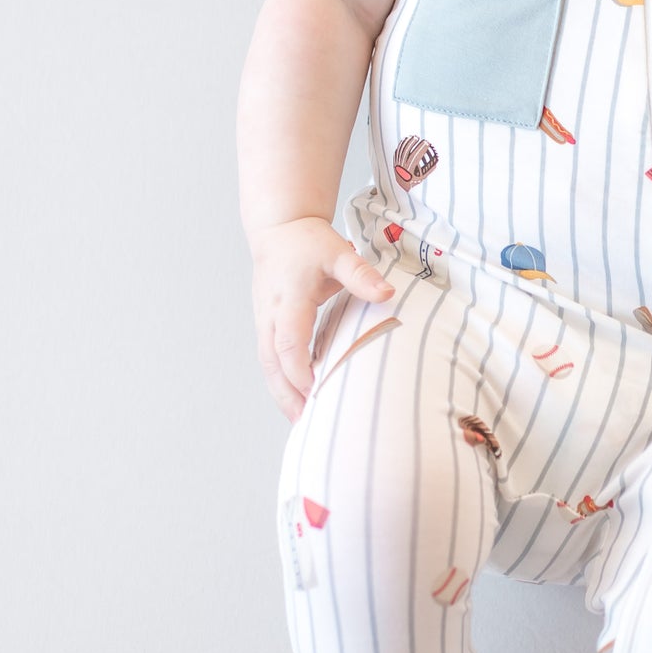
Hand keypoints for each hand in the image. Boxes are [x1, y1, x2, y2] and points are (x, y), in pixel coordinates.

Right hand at [250, 217, 394, 421]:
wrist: (279, 230)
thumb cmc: (308, 243)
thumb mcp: (338, 253)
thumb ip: (361, 275)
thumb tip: (387, 292)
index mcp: (287, 300)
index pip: (289, 342)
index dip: (300, 369)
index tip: (317, 391)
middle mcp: (270, 315)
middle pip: (272, 363)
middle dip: (288, 394)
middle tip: (307, 422)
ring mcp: (264, 322)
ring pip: (268, 366)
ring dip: (282, 394)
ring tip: (301, 421)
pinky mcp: (266, 326)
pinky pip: (270, 360)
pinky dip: (281, 382)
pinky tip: (296, 401)